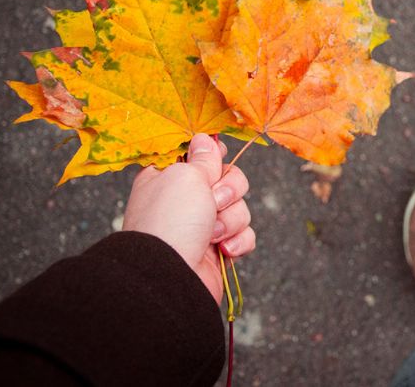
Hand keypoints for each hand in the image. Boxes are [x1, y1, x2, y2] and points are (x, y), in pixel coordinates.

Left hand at [123, 133, 255, 303]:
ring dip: (231, 219)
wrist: (170, 276)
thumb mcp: (186, 175)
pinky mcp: (218, 249)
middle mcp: (186, 199)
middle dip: (229, 191)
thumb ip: (203, 157)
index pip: (200, 156)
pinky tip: (222, 250)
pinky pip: (244, 234)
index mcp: (170, 177)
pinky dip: (238, 241)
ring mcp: (202, 225)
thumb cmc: (171, 220)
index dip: (212, 156)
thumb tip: (206, 138)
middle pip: (229, 179)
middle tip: (213, 201)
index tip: (215, 157)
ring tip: (212, 234)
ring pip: (240, 207)